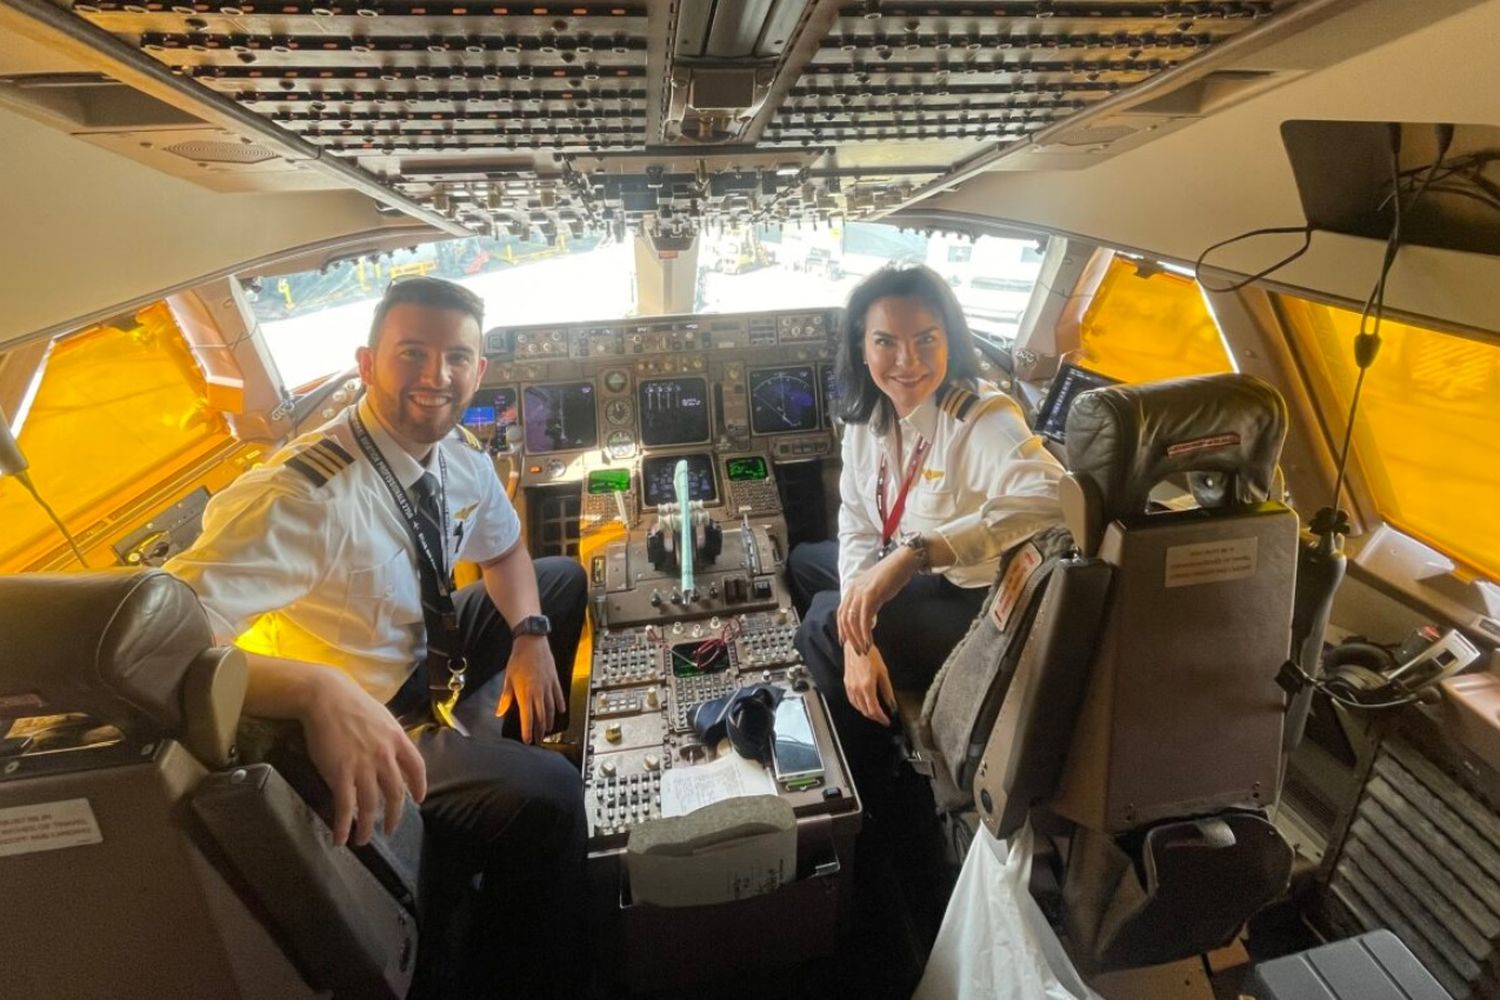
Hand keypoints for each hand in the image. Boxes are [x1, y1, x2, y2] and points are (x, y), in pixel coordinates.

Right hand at [301, 669, 426, 846]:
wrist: (325, 697)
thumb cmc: (351, 703)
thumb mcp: (381, 717)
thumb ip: (389, 737)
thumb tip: (392, 751)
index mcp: (398, 739)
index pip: (416, 768)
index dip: (419, 786)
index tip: (417, 800)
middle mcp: (384, 756)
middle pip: (395, 794)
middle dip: (394, 816)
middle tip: (390, 830)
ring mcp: (363, 766)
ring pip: (370, 805)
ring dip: (367, 827)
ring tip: (363, 840)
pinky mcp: (339, 774)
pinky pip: (345, 807)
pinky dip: (344, 826)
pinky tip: (341, 837)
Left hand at [497, 635, 564, 743]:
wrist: (532, 642)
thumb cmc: (518, 659)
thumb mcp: (508, 679)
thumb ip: (506, 698)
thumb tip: (500, 712)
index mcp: (525, 693)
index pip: (527, 717)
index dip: (527, 730)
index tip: (527, 740)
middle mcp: (538, 692)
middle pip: (540, 716)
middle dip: (539, 730)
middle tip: (539, 739)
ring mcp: (548, 686)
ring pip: (551, 708)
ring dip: (549, 720)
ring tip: (548, 729)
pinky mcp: (554, 680)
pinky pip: (558, 696)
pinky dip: (560, 705)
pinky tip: (560, 711)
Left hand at [837, 545, 919, 655]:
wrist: (903, 561)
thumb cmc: (892, 576)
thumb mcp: (876, 591)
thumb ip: (869, 604)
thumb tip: (868, 621)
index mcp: (852, 589)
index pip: (841, 613)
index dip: (842, 629)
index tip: (846, 643)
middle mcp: (853, 590)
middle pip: (844, 619)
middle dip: (850, 638)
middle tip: (858, 650)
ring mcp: (860, 592)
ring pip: (852, 620)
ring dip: (858, 638)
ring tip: (865, 649)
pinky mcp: (870, 594)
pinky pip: (864, 618)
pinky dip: (865, 632)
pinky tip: (870, 640)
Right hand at [844, 643, 895, 725]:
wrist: (856, 645)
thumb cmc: (870, 656)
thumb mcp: (883, 672)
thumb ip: (887, 690)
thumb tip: (892, 704)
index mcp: (867, 686)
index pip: (874, 710)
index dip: (881, 718)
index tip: (887, 721)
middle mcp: (857, 689)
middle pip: (865, 711)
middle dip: (875, 717)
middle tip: (883, 718)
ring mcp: (850, 687)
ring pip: (858, 707)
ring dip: (867, 712)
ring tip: (875, 712)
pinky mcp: (846, 684)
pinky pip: (852, 700)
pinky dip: (859, 706)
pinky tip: (864, 704)